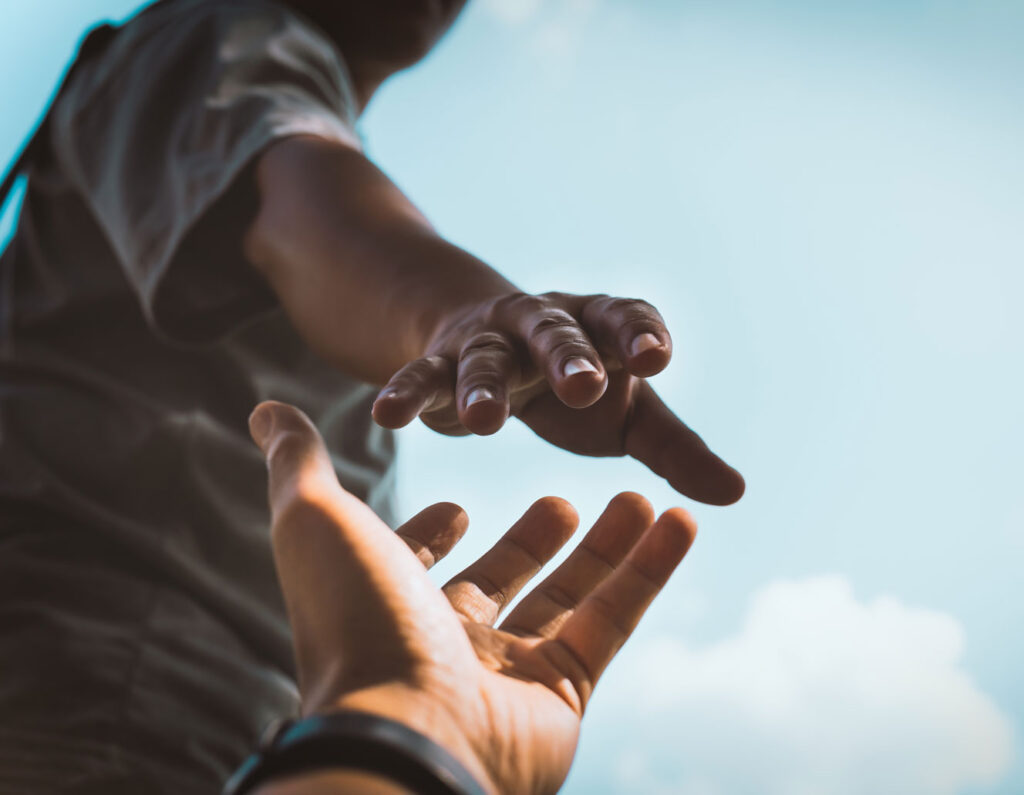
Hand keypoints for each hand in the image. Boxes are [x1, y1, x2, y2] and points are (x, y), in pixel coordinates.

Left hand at [249, 400, 697, 794]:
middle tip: (563, 500)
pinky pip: (613, 623)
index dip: (433, 536)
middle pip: (502, 579)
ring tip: (641, 497)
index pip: (416, 565)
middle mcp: (445, 642)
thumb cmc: (356, 620)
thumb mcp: (317, 520)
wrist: (406, 731)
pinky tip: (678, 521)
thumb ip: (298, 463)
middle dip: (534, 540)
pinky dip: (649, 572)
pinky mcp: (563, 694)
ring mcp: (506, 672)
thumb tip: (266, 409)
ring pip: (569, 598)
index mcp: (388, 603)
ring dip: (607, 547)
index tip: (457, 506)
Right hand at [371, 291, 743, 504]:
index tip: (656, 357)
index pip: (623, 319)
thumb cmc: (575, 384)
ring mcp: (488, 342)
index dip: (639, 334)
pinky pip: (421, 376)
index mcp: (598, 328)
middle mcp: (543, 326)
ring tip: (483, 424)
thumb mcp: (628, 414)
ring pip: (484, 359)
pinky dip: (405, 393)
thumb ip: (676, 449)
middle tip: (584, 385)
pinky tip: (386, 414)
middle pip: (556, 334)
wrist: (490, 342)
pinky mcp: (440, 363)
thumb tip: (736, 493)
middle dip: (568, 357)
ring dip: (482, 386)